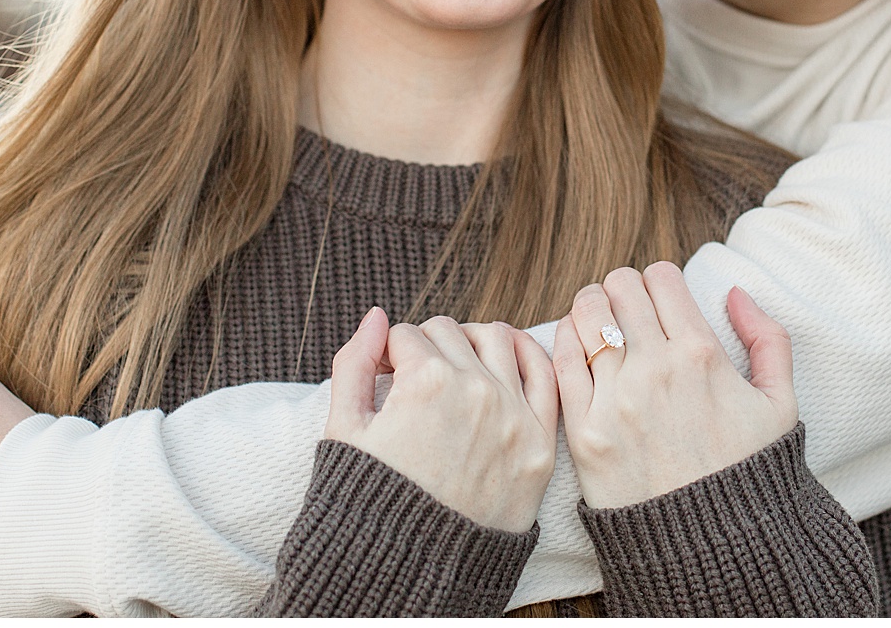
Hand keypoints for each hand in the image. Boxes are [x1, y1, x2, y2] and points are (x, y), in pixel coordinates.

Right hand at [324, 308, 557, 532]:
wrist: (414, 573)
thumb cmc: (370, 504)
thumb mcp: (344, 432)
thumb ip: (354, 364)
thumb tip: (376, 317)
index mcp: (426, 382)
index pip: (407, 335)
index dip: (390, 353)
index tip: (387, 375)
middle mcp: (477, 390)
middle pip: (449, 332)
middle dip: (426, 347)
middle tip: (416, 376)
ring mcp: (515, 416)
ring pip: (497, 338)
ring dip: (472, 343)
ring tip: (456, 366)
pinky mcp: (540, 443)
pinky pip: (545, 375)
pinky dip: (526, 355)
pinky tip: (505, 357)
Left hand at [553, 263, 796, 508]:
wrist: (711, 546)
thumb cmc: (746, 474)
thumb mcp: (781, 405)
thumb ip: (769, 339)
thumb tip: (734, 292)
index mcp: (702, 354)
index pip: (660, 276)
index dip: (658, 282)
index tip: (658, 302)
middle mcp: (656, 369)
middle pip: (618, 286)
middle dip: (623, 291)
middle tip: (627, 314)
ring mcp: (616, 399)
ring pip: (583, 314)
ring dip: (590, 311)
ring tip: (599, 330)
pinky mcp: (584, 430)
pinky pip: (559, 360)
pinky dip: (564, 344)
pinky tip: (577, 354)